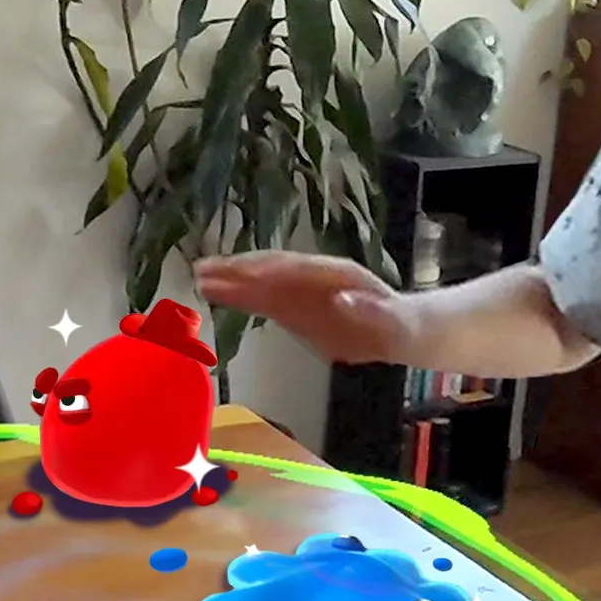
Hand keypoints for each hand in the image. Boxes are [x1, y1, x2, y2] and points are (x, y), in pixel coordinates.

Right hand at [193, 251, 417, 366]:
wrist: (401, 332)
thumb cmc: (400, 327)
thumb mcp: (395, 324)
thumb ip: (370, 313)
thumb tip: (344, 301)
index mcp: (338, 275)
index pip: (299, 269)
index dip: (271, 271)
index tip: (243, 273)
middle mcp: (314, 276)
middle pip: (272, 268)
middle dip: (239, 269)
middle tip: (204, 270)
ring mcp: (301, 290)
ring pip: (261, 281)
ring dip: (231, 279)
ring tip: (199, 277)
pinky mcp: (293, 308)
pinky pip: (262, 300)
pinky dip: (238, 296)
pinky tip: (215, 293)